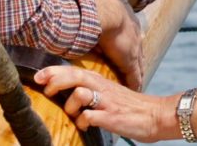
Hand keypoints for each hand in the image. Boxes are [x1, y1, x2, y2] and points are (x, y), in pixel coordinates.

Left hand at [34, 65, 166, 140]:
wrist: (157, 115)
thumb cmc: (132, 107)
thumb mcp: (111, 94)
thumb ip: (93, 92)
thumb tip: (72, 94)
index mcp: (101, 82)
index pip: (75, 71)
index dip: (54, 72)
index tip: (38, 76)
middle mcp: (103, 88)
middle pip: (75, 76)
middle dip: (56, 81)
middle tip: (46, 90)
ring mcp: (107, 102)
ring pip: (79, 94)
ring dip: (70, 106)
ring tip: (74, 115)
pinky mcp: (112, 117)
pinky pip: (89, 117)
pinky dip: (82, 121)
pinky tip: (85, 125)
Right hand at [87, 0, 143, 89]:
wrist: (101, 12)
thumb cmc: (97, 2)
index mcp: (127, 16)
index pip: (132, 32)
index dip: (130, 39)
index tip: (129, 45)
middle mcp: (133, 31)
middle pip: (138, 48)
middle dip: (137, 56)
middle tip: (137, 67)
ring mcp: (133, 46)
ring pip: (138, 63)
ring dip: (137, 71)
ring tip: (137, 81)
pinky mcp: (129, 60)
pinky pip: (134, 75)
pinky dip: (135, 82)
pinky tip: (136, 89)